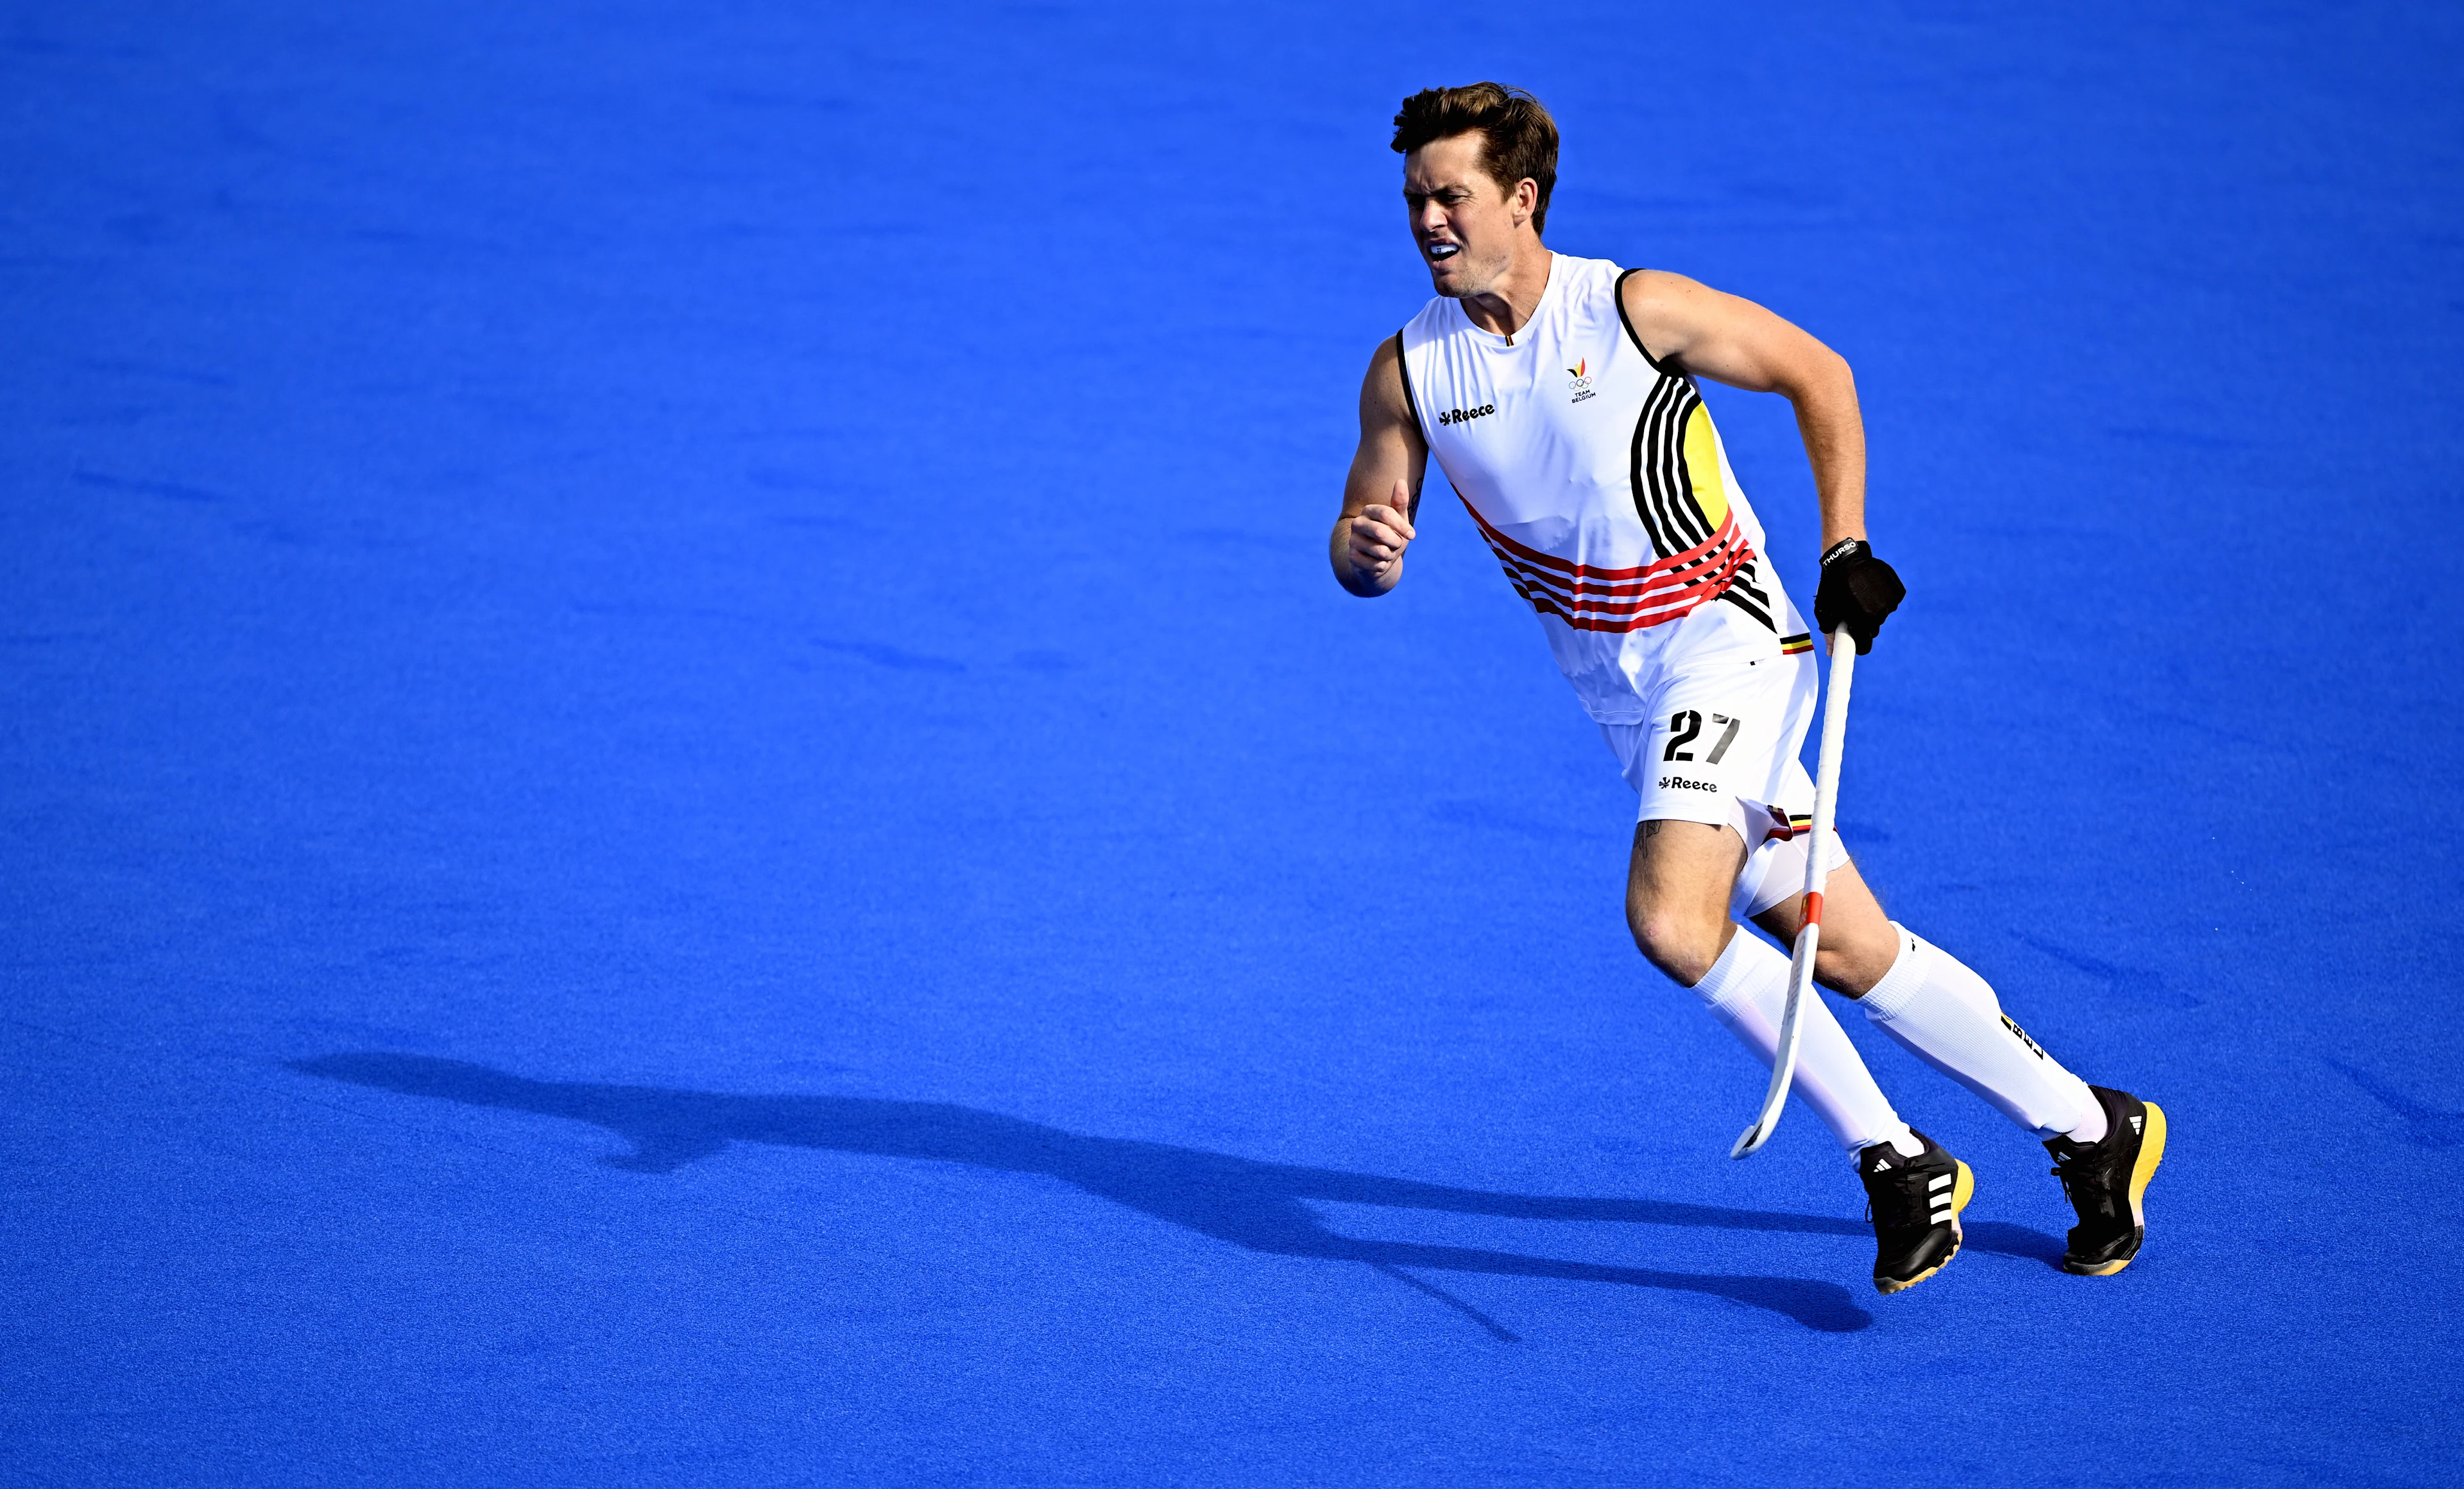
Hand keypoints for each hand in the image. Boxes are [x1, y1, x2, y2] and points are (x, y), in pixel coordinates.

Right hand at [1346, 479, 1416, 586]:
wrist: (1378, 560)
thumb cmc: (1391, 536)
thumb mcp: (1399, 520)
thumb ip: (1400, 502)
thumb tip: (1400, 481)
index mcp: (1369, 511)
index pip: (1386, 513)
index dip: (1401, 526)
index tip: (1412, 535)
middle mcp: (1357, 524)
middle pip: (1380, 532)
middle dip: (1396, 542)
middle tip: (1397, 544)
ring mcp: (1353, 541)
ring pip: (1380, 551)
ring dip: (1390, 555)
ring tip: (1386, 553)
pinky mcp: (1352, 558)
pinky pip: (1376, 565)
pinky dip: (1383, 566)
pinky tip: (1378, 562)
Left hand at [1812, 538, 1903, 653]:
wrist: (1847, 557)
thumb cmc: (1833, 585)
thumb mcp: (1826, 610)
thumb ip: (1830, 634)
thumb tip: (1831, 654)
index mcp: (1862, 621)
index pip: (1864, 646)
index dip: (1857, 643)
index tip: (1853, 636)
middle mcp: (1880, 614)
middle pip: (1873, 629)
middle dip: (1863, 623)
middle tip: (1852, 608)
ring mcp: (1891, 602)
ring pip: (1882, 615)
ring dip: (1873, 609)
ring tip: (1861, 593)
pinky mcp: (1898, 592)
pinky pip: (1890, 602)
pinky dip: (1883, 598)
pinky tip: (1872, 586)